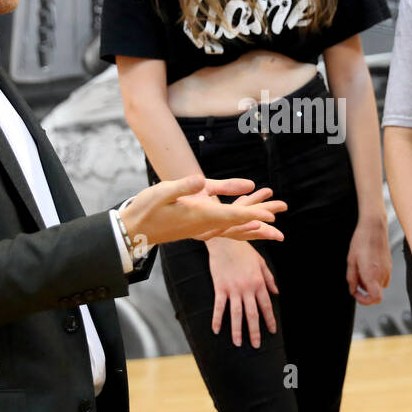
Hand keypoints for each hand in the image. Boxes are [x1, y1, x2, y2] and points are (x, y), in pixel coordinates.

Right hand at [119, 175, 286, 249]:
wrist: (131, 231)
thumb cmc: (145, 210)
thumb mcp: (162, 192)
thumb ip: (184, 186)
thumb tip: (202, 180)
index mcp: (198, 217)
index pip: (231, 215)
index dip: (252, 214)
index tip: (271, 216)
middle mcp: (203, 226)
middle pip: (237, 226)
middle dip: (259, 225)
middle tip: (280, 228)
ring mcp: (200, 229)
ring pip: (233, 230)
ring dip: (252, 228)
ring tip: (272, 230)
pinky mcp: (197, 228)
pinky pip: (224, 229)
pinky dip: (239, 228)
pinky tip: (247, 227)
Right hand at [205, 237, 277, 347]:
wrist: (225, 241)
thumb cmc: (244, 250)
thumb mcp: (261, 262)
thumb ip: (269, 278)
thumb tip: (276, 292)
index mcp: (258, 283)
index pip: (266, 306)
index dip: (270, 320)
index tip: (272, 331)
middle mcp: (247, 289)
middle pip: (252, 315)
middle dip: (254, 331)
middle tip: (256, 345)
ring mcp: (233, 289)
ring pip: (236, 314)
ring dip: (237, 330)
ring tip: (238, 343)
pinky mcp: (220, 288)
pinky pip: (219, 307)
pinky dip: (217, 319)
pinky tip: (216, 331)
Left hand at [346, 213, 389, 304]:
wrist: (374, 227)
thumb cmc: (362, 241)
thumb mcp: (351, 260)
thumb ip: (351, 278)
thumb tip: (352, 289)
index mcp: (371, 274)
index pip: (375, 298)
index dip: (365, 301)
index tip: (357, 294)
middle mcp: (382, 274)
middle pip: (375, 293)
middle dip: (364, 290)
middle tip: (356, 279)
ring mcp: (388, 270)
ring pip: (379, 286)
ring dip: (369, 283)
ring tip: (361, 269)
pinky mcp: (390, 266)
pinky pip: (382, 278)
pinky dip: (375, 277)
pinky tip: (368, 265)